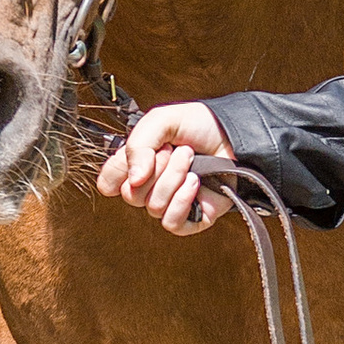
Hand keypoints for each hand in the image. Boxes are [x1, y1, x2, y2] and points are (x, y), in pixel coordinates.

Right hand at [95, 99, 234, 232]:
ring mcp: (170, 203)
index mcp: (137, 164)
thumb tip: (133, 180)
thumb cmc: (199, 125)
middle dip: (155, 168)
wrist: (235, 134)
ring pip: (153, 206)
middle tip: (173, 149)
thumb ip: (138, 145)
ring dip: (173, 178)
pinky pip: (172, 222)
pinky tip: (195, 182)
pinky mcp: (191, 218)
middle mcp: (150, 187)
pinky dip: (182, 201)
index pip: (108, 183)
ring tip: (190, 159)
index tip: (135, 158)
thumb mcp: (161, 121)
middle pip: (131, 195)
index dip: (115, 174)